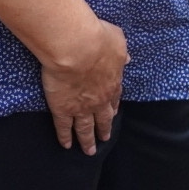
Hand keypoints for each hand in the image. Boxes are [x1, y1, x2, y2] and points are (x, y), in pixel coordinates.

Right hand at [40, 18, 127, 154]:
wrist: (77, 48)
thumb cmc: (98, 39)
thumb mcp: (117, 40)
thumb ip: (121, 51)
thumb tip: (127, 58)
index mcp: (113, 82)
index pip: (115, 98)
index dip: (113, 106)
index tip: (114, 112)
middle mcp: (99, 100)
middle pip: (103, 118)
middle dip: (104, 129)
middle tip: (105, 139)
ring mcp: (81, 107)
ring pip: (85, 128)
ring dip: (87, 140)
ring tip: (89, 151)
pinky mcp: (62, 109)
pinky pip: (63, 127)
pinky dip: (64, 137)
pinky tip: (66, 145)